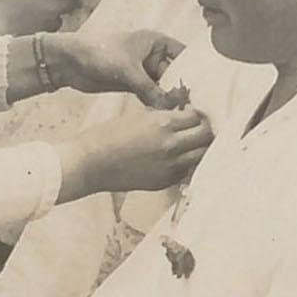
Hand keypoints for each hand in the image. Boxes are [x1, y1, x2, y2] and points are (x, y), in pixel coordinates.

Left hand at [47, 30, 185, 107]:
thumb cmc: (100, 54)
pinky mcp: (132, 84)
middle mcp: (152, 55)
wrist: (70, 62)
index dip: (193, 70)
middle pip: (174, 74)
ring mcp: (143, 70)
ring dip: (168, 99)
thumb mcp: (129, 71)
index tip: (204, 88)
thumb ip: (151, 90)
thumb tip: (170, 108)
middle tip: (193, 108)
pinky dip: (155, 103)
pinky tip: (163, 116)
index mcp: (156, 42)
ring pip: (162, 87)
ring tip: (181, 115)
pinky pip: (150, 95)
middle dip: (180, 89)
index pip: (182, 55)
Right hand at [62, 105, 212, 199]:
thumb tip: (179, 116)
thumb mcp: (137, 116)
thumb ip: (161, 117)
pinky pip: (186, 170)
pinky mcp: (165, 181)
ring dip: (199, 148)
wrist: (90, 164)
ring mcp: (170, 166)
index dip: (197, 115)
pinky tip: (177, 158)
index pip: (197, 117)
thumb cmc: (106, 136)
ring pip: (201, 155)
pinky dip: (186, 163)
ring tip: (193, 144)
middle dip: (205, 130)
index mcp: (163, 123)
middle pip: (206, 136)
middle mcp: (172, 144)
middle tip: (201, 128)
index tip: (195, 115)